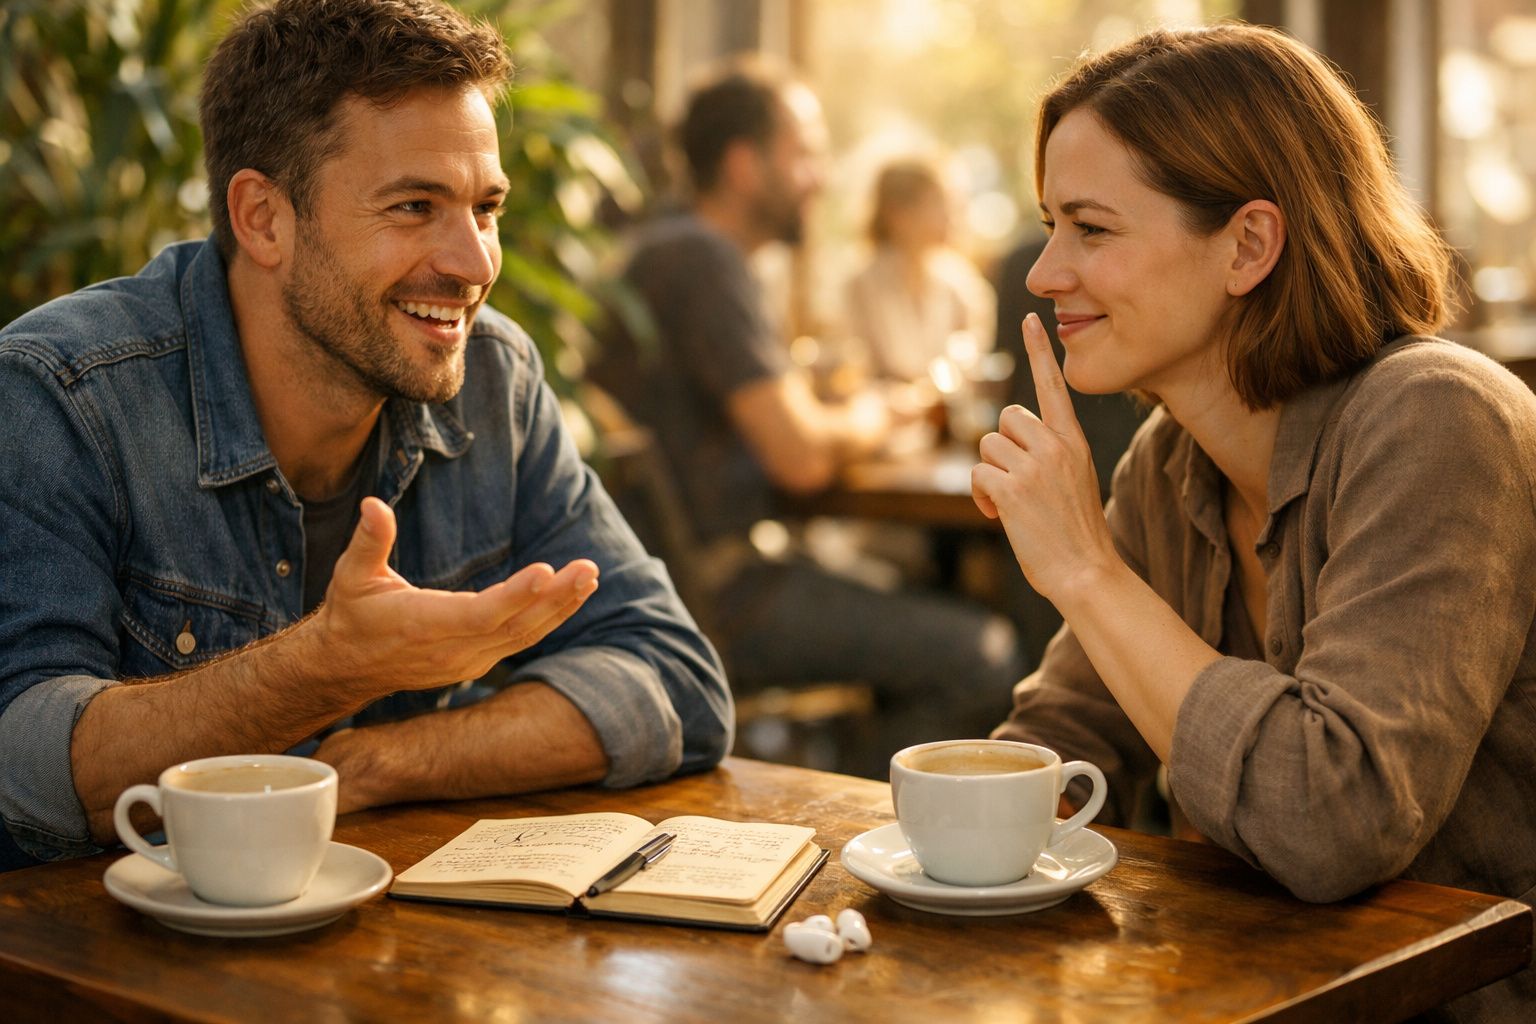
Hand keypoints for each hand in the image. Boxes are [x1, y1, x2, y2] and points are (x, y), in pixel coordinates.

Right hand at [314, 497, 598, 699]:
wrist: (346, 667)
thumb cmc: (351, 614)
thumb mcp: (351, 575)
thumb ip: (369, 541)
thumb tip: (373, 504)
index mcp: (423, 625)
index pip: (479, 614)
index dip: (515, 595)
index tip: (547, 572)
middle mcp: (452, 649)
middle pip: (514, 626)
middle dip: (555, 598)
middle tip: (588, 569)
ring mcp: (468, 660)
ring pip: (524, 635)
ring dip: (560, 607)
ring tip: (589, 578)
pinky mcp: (477, 661)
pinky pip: (521, 640)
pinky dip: (549, 618)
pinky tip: (573, 595)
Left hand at [970, 314, 1117, 601]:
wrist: (1087, 571)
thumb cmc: (1077, 533)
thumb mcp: (1074, 481)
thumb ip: (1049, 455)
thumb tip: (1008, 447)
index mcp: (1072, 441)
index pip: (1052, 387)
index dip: (1039, 352)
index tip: (1031, 318)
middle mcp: (1055, 446)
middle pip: (1006, 419)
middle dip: (1001, 450)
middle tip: (1016, 484)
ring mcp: (1034, 466)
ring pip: (987, 447)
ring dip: (990, 476)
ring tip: (1012, 505)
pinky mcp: (1012, 489)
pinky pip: (977, 473)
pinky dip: (981, 496)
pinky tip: (998, 515)